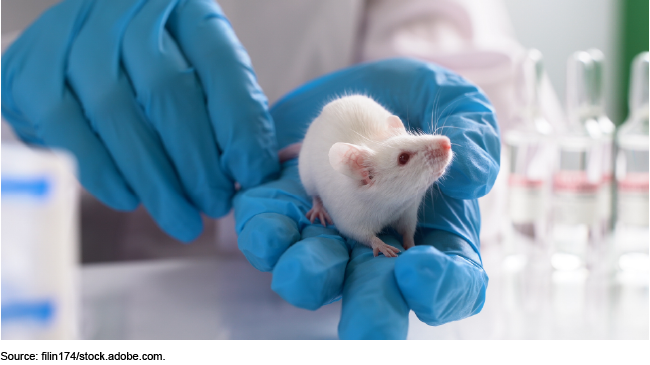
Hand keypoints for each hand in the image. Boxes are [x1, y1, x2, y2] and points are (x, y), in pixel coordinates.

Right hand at [1, 0, 277, 241]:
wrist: (80, 48)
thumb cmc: (153, 68)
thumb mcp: (199, 71)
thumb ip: (228, 110)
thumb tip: (254, 170)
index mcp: (183, 8)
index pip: (219, 65)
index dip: (239, 126)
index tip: (252, 175)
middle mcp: (126, 10)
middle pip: (166, 91)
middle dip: (196, 162)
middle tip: (214, 204)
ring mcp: (73, 35)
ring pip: (115, 112)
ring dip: (154, 177)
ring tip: (181, 216)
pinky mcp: (30, 68)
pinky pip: (65, 126)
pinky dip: (101, 171)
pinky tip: (128, 198)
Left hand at [234, 58, 497, 338]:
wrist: (364, 83)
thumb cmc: (424, 98)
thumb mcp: (459, 104)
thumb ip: (475, 136)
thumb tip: (472, 181)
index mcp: (435, 231)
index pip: (450, 279)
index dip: (440, 288)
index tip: (419, 272)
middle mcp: (382, 243)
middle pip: (379, 295)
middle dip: (370, 314)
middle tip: (365, 332)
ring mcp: (333, 231)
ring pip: (318, 273)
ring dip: (309, 275)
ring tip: (303, 263)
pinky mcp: (289, 210)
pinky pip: (272, 235)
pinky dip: (269, 235)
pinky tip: (272, 224)